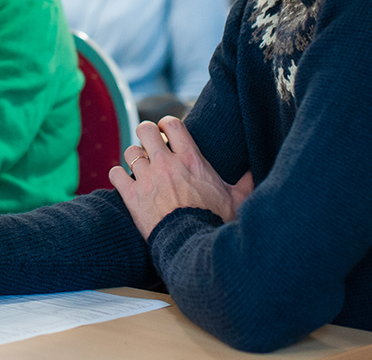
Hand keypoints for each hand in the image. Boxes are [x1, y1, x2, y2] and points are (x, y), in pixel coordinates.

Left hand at [108, 117, 253, 239]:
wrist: (193, 247)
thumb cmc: (216, 223)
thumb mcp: (237, 200)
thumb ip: (245, 182)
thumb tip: (256, 171)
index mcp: (191, 160)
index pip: (172, 124)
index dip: (167, 124)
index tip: (168, 133)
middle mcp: (166, 164)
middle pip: (145, 129)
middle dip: (147, 134)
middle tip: (151, 145)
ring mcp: (147, 179)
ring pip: (130, 151)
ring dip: (134, 157)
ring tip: (140, 166)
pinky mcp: (132, 196)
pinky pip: (115, 174)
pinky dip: (118, 176)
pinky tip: (125, 182)